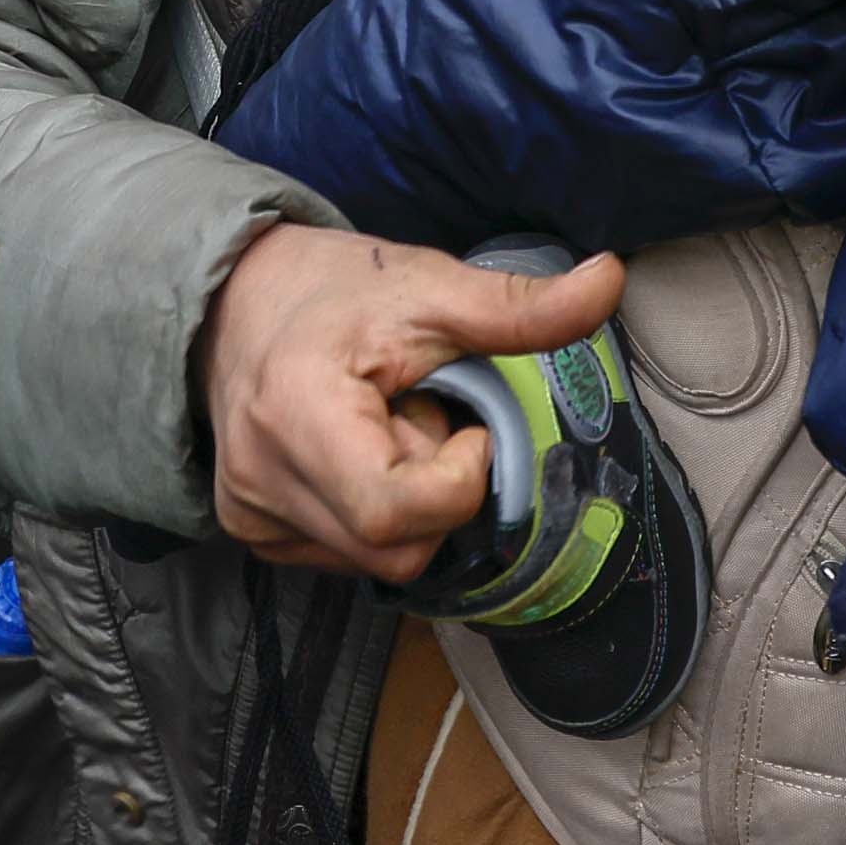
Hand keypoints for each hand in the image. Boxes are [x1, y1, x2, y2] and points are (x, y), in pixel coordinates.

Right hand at [197, 225, 624, 579]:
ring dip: (407, 502)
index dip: (457, 477)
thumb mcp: (430, 287)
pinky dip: (374, 512)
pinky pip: (347, 556)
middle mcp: (259, 482)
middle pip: (397, 547)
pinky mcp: (253, 532)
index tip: (461, 419)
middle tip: (420, 414)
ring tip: (382, 427)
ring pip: (378, 561)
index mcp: (296, 417)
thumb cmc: (333, 288)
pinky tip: (358, 452)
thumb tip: (611, 283)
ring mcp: (250, 516)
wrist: (234, 297)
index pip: (396, 512)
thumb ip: (521, 306)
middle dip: (435, 487)